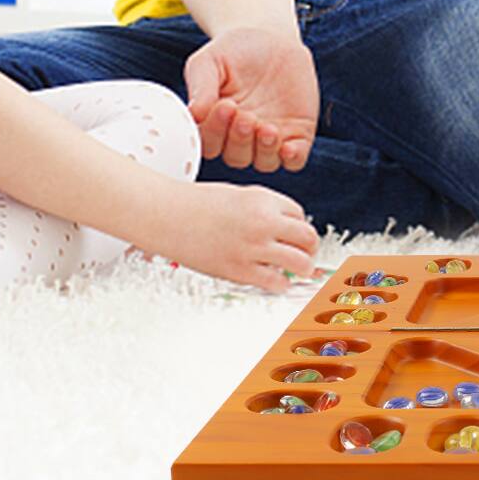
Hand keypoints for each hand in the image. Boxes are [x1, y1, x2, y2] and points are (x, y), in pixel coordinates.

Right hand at [157, 180, 319, 291]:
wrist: (168, 215)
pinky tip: (275, 280)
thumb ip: (265, 209)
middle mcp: (264, 222)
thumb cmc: (199, 204)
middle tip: (306, 253)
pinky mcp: (239, 270)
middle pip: (308, 238)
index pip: (300, 215)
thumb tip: (286, 227)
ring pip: (300, 262)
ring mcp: (253, 247)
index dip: (297, 226)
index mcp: (265, 199)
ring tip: (298, 269)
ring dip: (303, 268)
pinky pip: (275, 282)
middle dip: (310, 247)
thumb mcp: (241, 195)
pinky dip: (281, 283)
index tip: (293, 234)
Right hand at [184, 27, 319, 171]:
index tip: (224, 106)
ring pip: (263, 161)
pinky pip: (295, 159)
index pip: (210, 143)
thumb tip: (194, 114)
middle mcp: (240, 137)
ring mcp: (268, 138)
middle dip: (239, 139)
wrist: (271, 38)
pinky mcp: (297, 134)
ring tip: (266, 128)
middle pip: (236, 156)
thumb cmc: (234, 51)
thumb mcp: (210, 61)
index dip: (216, 131)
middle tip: (245, 116)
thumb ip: (201, 86)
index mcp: (215, 125)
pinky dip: (292, 158)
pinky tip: (288, 147)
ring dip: (264, 149)